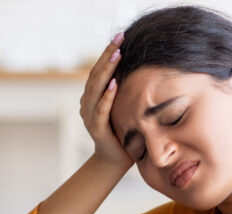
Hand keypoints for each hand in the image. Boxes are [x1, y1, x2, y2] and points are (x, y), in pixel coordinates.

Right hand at [79, 32, 133, 170]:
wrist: (116, 160)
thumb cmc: (123, 132)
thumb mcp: (125, 106)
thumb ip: (125, 90)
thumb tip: (144, 67)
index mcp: (94, 96)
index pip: (100, 69)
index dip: (109, 52)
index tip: (121, 36)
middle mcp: (88, 103)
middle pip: (96, 74)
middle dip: (108, 55)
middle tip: (119, 38)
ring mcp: (90, 115)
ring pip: (96, 88)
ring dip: (107, 70)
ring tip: (117, 55)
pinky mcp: (96, 128)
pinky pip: (101, 109)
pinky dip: (107, 96)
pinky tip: (114, 83)